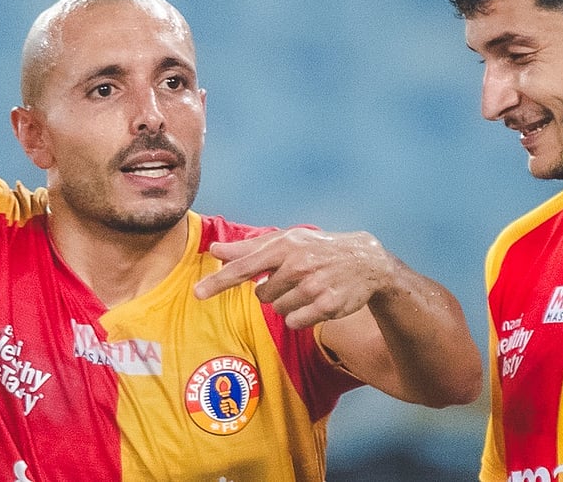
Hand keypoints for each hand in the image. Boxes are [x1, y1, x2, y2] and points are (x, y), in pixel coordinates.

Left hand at [194, 227, 396, 328]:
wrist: (365, 261)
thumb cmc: (317, 249)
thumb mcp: (286, 241)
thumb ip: (248, 249)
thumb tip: (214, 251)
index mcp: (284, 246)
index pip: (244, 267)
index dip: (219, 281)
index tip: (198, 293)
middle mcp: (298, 265)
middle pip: (261, 296)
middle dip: (272, 291)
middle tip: (293, 279)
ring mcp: (314, 286)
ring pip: (278, 310)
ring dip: (287, 304)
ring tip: (307, 288)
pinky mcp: (327, 306)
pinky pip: (294, 322)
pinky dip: (299, 317)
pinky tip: (314, 302)